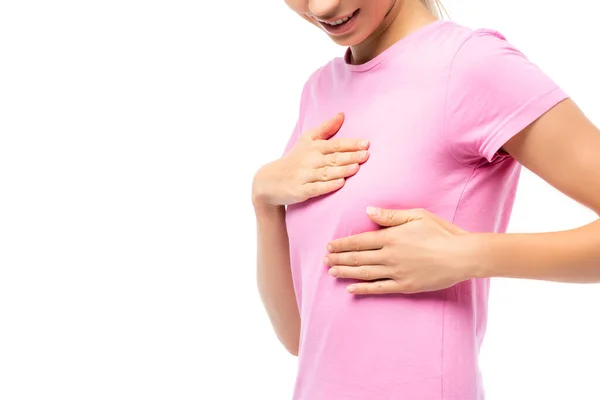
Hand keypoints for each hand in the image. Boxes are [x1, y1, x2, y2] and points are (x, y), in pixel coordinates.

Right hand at [252, 113, 369, 207]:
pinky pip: (316, 188)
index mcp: (313, 148)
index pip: (335, 144)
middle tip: (366, 155)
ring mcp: (304, 176)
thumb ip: (326, 129)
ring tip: (357, 167)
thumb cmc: (293, 159)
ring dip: (342, 170)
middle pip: (333, 158)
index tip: (366, 143)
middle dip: (350, 156)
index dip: (351, 144)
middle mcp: (309, 161)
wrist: (270, 181)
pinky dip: (328, 186)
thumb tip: (342, 115)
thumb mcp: (307, 141)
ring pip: (326, 173)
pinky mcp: (300, 190)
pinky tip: (340, 183)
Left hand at [323, 207, 474, 294]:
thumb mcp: (416, 216)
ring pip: (364, 273)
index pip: (359, 241)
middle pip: (358, 258)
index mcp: (391, 237)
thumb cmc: (441, 232)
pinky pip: (379, 289)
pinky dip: (363, 289)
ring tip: (331, 272)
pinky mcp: (405, 286)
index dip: (342, 244)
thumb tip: (368, 211)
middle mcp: (390, 256)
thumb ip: (390, 216)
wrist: (461, 256)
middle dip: (338, 258)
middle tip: (323, 260)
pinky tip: (351, 289)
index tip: (329, 245)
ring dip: (346, 272)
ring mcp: (396, 273)